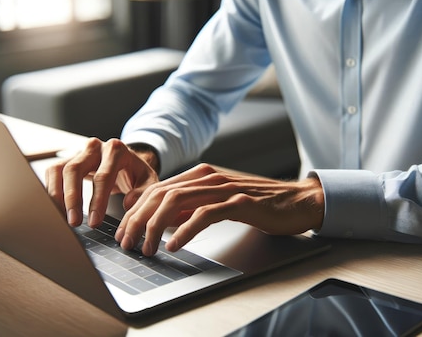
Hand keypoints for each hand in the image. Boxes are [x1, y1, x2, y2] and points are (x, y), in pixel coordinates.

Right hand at [45, 138, 158, 227]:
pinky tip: (54, 208)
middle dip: (72, 198)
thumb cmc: (135, 172)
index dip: (97, 201)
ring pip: (59, 170)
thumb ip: (142, 192)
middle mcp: (94, 147)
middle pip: (75, 169)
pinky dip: (51, 191)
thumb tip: (127, 204)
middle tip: (73, 222)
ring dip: (57, 195)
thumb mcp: (147, 180)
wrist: (126, 160)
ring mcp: (78, 151)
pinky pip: (52, 172)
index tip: (95, 222)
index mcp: (116, 150)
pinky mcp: (67, 159)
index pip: (103, 176)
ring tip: (60, 218)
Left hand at [114, 163, 324, 255]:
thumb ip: (191, 207)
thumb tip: (162, 221)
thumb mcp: (218, 203)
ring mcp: (225, 188)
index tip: (124, 230)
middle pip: (162, 194)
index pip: (158, 189)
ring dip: (155, 226)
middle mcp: (209, 177)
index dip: (136, 210)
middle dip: (138, 219)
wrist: (298, 201)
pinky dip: (185, 229)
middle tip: (126, 242)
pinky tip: (174, 244)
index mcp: (201, 175)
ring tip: (145, 246)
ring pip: (178, 202)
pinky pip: (206, 214)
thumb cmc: (259, 204)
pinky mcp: (241, 202)